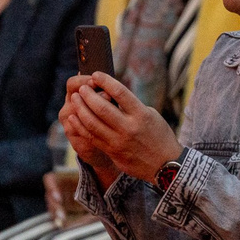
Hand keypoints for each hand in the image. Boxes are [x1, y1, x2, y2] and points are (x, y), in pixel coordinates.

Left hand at [62, 73, 181, 182]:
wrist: (165, 165)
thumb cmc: (159, 136)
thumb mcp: (151, 115)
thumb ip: (131, 106)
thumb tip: (111, 94)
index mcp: (141, 114)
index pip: (119, 92)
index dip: (105, 81)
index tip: (96, 74)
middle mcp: (129, 127)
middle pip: (101, 107)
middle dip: (87, 94)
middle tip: (82, 88)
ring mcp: (118, 141)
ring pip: (92, 122)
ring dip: (80, 108)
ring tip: (75, 98)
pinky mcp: (112, 151)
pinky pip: (91, 136)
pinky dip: (80, 125)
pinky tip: (75, 116)